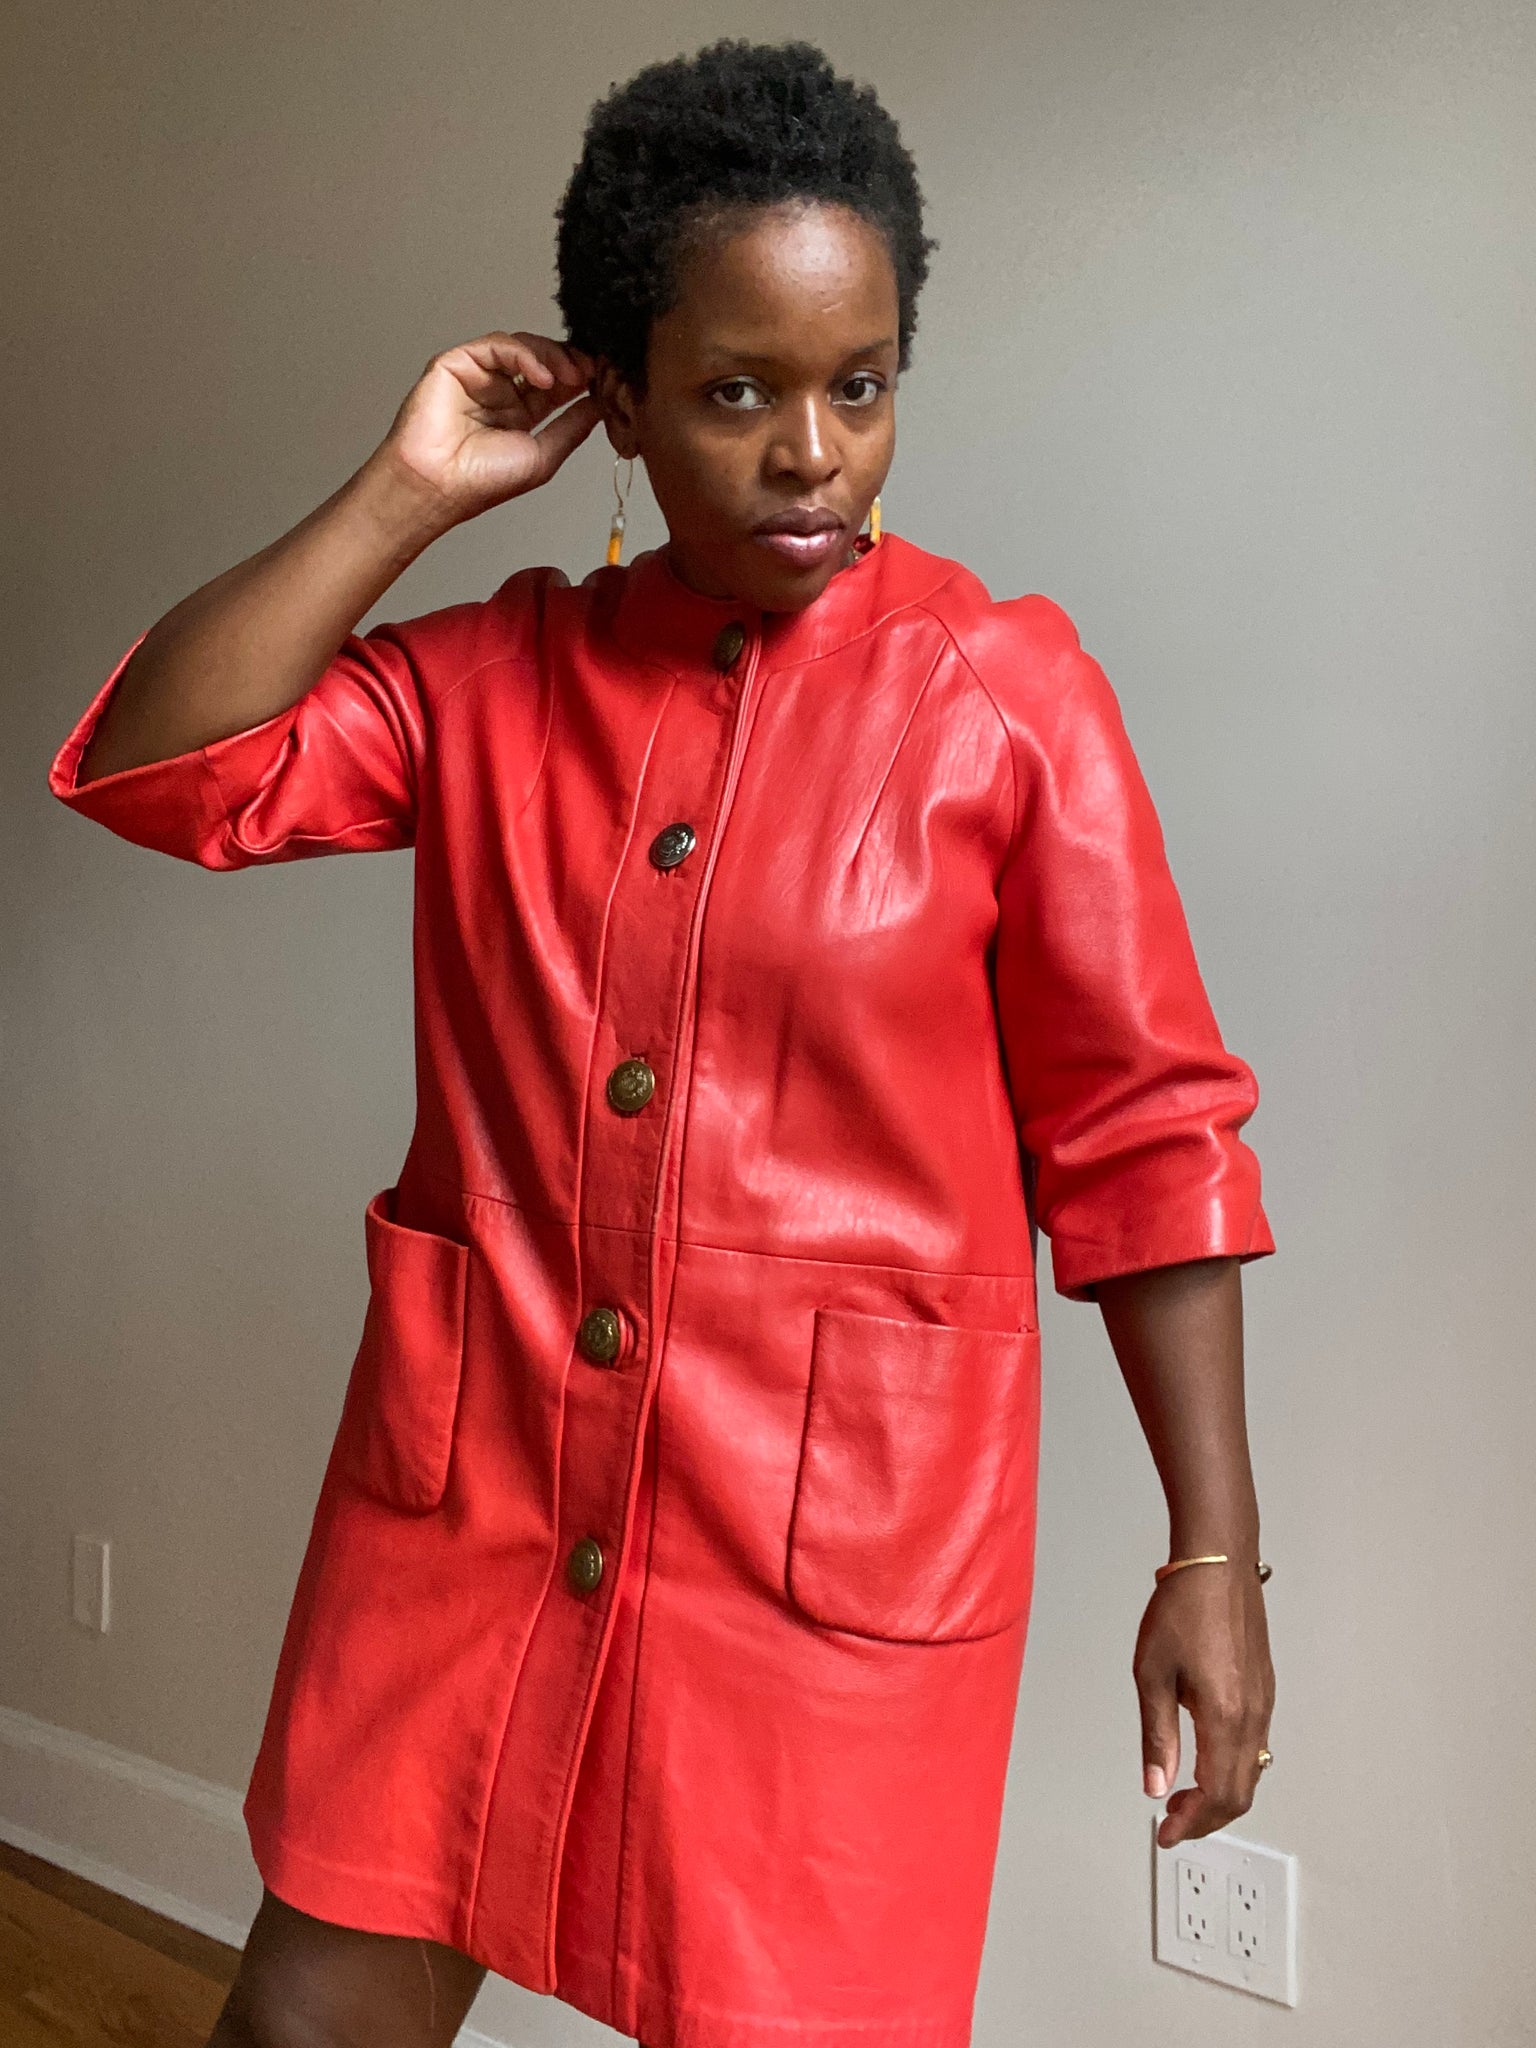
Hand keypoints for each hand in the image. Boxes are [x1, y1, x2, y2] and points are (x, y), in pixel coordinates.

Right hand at [372, 330, 601, 529]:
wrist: (438, 485)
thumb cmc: (480, 482)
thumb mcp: (544, 456)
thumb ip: (572, 427)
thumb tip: (600, 405)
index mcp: (518, 415)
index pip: (555, 385)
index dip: (581, 378)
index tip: (605, 379)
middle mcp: (499, 392)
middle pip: (541, 361)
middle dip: (570, 362)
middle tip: (592, 371)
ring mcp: (478, 376)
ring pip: (521, 348)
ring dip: (552, 356)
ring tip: (572, 375)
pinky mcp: (457, 363)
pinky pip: (496, 345)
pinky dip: (524, 354)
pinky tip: (542, 375)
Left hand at [1134, 1558, 1274, 1847]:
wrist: (1217, 1563)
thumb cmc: (1183, 1607)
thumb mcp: (1152, 1672)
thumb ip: (1156, 1734)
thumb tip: (1156, 1783)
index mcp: (1225, 1715)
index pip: (1218, 1794)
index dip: (1192, 1823)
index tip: (1166, 1832)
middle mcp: (1254, 1714)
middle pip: (1240, 1793)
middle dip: (1207, 1818)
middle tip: (1172, 1822)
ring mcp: (1264, 1702)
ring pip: (1252, 1772)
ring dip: (1220, 1795)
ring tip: (1183, 1796)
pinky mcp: (1264, 1688)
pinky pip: (1256, 1746)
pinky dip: (1232, 1768)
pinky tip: (1204, 1759)